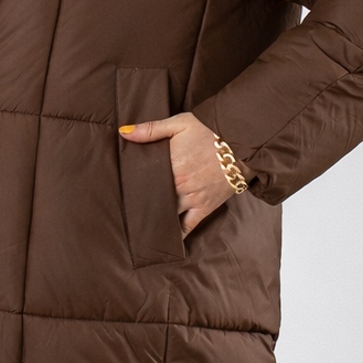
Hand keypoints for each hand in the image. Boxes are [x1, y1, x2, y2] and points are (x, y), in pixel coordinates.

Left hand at [119, 112, 246, 236]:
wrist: (242, 143)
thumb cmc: (210, 131)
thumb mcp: (180, 123)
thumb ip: (151, 129)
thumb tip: (124, 133)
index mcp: (171, 165)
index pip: (144, 180)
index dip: (131, 185)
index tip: (119, 190)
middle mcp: (180, 186)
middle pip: (153, 199)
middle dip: (140, 204)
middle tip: (124, 211)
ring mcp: (193, 199)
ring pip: (167, 214)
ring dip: (154, 219)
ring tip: (138, 226)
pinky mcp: (205, 208)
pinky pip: (188, 226)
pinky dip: (177, 234)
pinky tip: (165, 240)